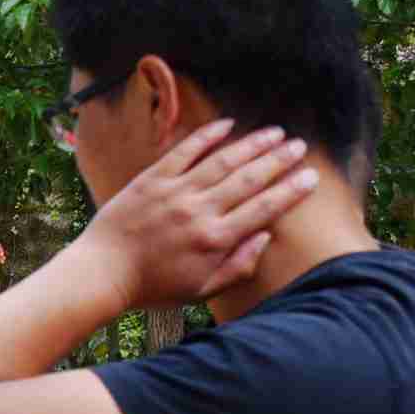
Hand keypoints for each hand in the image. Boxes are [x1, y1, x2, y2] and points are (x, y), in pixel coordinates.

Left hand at [79, 119, 319, 307]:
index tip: (311, 177)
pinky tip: (227, 125)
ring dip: (252, 144)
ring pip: (223, 161)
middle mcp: (200, 212)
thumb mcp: (202, 289)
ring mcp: (175, 193)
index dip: (291, 191)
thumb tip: (266, 236)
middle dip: (278, 160)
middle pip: (249, 179)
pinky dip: (206, 136)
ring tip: (274, 132)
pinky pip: (184, 152)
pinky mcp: (151, 180)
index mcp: (216, 240)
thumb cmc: (154, 286)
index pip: (264, 209)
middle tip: (300, 146)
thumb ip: (239, 265)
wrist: (103, 272)